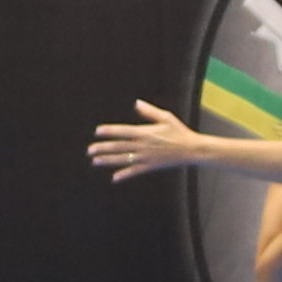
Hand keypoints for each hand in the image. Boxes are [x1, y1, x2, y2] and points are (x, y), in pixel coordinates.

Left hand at [88, 98, 240, 179]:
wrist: (191, 149)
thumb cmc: (179, 131)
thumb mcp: (166, 117)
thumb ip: (149, 111)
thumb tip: (136, 103)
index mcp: (146, 132)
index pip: (123, 131)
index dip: (110, 131)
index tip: (98, 131)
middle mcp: (143, 145)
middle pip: (119, 146)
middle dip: (103, 148)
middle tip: (90, 150)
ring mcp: (146, 157)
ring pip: (123, 159)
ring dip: (108, 160)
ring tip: (95, 161)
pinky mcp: (151, 166)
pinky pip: (135, 171)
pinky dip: (124, 175)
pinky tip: (114, 178)